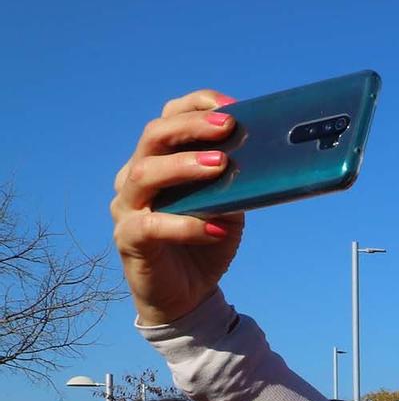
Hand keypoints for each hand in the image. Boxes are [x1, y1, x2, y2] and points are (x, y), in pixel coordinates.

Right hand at [110, 91, 243, 326]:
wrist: (188, 294)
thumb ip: (237, 181)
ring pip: (144, 174)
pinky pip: (151, 225)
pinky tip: (215, 228)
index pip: (169, 118)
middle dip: (192, 127)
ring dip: (184, 165)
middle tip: (227, 127)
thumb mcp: (230, 205)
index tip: (233, 106)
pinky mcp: (128, 240)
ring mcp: (128, 207)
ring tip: (221, 165)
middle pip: (154, 137)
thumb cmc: (207, 240)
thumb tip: (268, 156)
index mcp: (160, 160)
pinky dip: (185, 225)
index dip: (197, 106)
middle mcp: (137, 176)